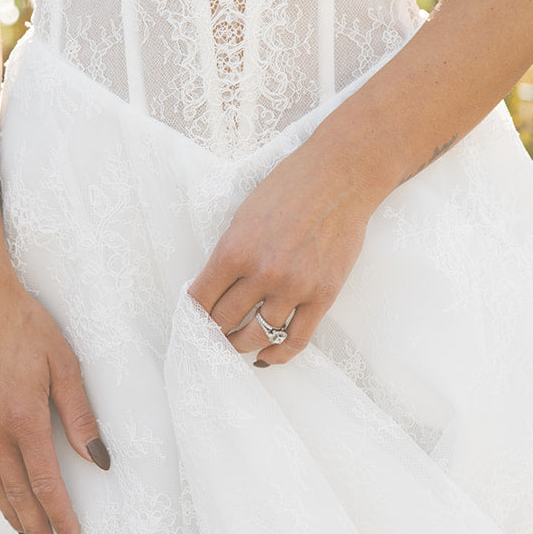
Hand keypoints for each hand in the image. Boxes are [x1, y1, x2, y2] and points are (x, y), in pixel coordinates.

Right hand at [0, 271, 110, 533]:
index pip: (46, 483)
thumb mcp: (64, 363)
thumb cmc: (27, 324)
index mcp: (22, 418)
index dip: (61, 517)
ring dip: (11, 515)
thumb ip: (81, 414)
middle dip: (34, 531)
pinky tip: (2, 494)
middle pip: (16, 494)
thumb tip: (101, 460)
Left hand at [187, 140, 374, 366]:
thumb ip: (230, 253)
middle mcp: (262, 272)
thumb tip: (214, 288)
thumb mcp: (245, 215)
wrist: (340, 176)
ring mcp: (294, 286)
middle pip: (224, 321)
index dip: (192, 314)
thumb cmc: (291, 187)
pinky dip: (277, 356)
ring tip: (236, 343)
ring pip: (256, 336)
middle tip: (211, 334)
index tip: (191, 320)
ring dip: (241, 344)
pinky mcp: (323, 295)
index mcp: (235, 248)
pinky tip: (265, 357)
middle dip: (213, 331)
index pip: (200, 299)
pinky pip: (295, 340)